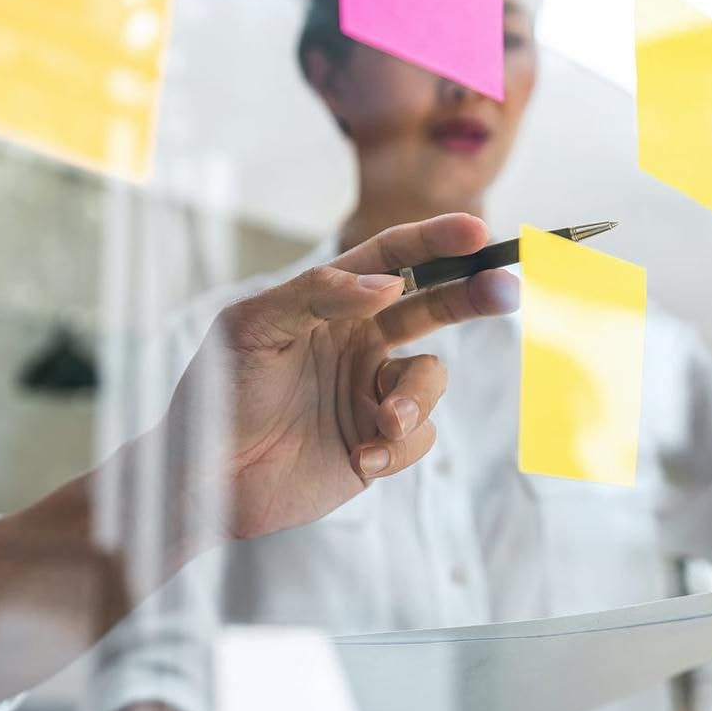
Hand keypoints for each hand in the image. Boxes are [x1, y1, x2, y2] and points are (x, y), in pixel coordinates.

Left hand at [162, 213, 516, 540]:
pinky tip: (358, 458)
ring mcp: (370, 394)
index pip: (392, 259)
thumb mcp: (251, 328)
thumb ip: (316, 295)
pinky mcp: (377, 446)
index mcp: (331, 304)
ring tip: (383, 422)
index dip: (436, 241)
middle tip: (505, 289)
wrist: (206, 479)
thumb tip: (388, 284)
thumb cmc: (217, 393)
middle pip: (434, 306)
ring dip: (416, 398)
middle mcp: (358, 342)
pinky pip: (419, 438)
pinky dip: (397, 447)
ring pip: (431, 380)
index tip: (477, 231)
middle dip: (473, 294)